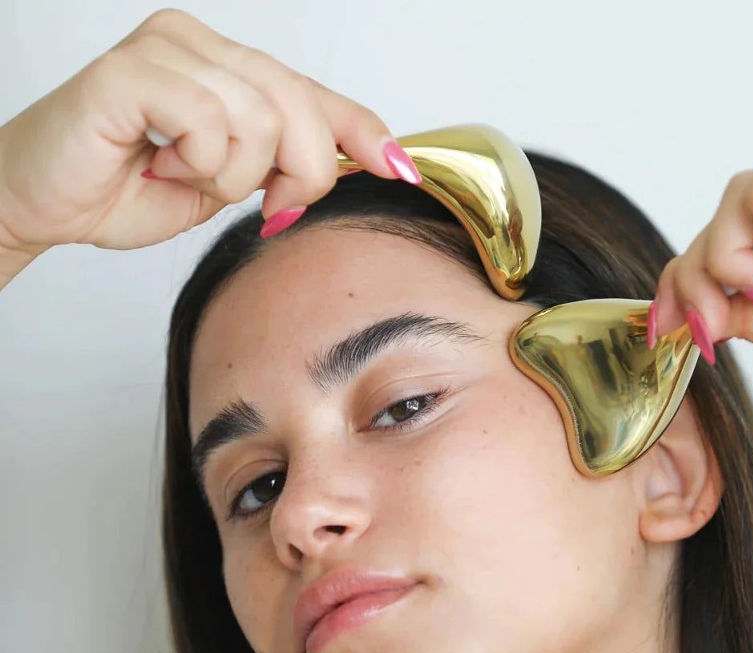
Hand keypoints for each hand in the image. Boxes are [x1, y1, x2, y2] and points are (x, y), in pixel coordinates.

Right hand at [0, 8, 419, 255]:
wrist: (46, 205)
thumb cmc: (127, 190)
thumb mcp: (227, 182)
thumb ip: (279, 163)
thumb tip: (347, 162)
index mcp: (226, 66)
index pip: (313, 93)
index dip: (362, 130)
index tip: (400, 169)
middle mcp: (199, 42)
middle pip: (301, 106)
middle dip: (301, 173)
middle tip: (265, 203)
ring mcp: (164, 49)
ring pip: (260, 119)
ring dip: (234, 175)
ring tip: (187, 176)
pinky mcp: (130, 72)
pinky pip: (210, 122)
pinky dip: (198, 162)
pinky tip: (161, 163)